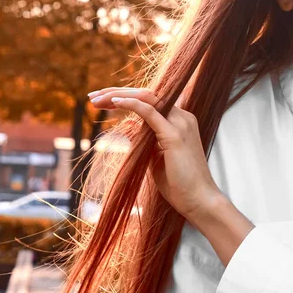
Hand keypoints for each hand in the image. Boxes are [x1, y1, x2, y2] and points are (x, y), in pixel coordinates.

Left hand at [87, 87, 222, 222]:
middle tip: (93, 96)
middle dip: (117, 92)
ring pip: (147, 97)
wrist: (200, 201)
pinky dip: (131, 104)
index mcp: (180, 121)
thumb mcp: (156, 158)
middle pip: (146, 94)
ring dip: (119, 95)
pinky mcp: (174, 135)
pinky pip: (149, 111)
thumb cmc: (180, 184)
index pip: (151, 100)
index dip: (126, 96)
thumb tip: (130, 129)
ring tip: (96, 99)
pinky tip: (113, 102)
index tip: (102, 100)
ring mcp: (180, 124)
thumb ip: (145, 142)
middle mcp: (182, 117)